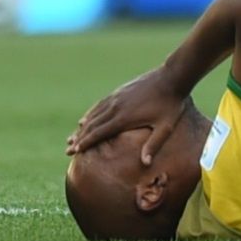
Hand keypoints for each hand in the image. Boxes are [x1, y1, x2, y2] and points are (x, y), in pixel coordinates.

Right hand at [67, 66, 189, 162]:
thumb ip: (153, 145)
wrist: (172, 77)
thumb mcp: (165, 127)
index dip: (84, 143)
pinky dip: (90, 114)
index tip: (72, 152)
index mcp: (123, 118)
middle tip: (67, 149)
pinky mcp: (119, 91)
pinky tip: (86, 119)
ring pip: (93, 114)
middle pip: (91, 125)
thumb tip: (145, 164)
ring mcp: (116, 97)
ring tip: (72, 137)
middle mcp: (115, 107)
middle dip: (78, 138)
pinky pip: (100, 105)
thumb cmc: (171, 104)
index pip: (98, 133)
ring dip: (82, 127)